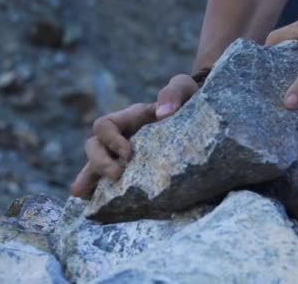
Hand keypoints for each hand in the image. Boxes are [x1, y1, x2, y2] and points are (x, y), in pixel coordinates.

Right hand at [71, 74, 197, 197]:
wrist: (206, 115)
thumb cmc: (189, 98)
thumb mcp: (184, 89)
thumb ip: (174, 93)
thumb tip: (162, 113)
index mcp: (130, 118)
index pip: (105, 126)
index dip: (112, 140)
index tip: (129, 154)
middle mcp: (121, 137)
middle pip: (93, 147)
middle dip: (100, 163)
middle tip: (117, 176)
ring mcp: (124, 155)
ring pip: (95, 166)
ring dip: (91, 181)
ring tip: (91, 198)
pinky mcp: (134, 171)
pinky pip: (109, 182)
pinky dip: (99, 194)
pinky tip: (94, 208)